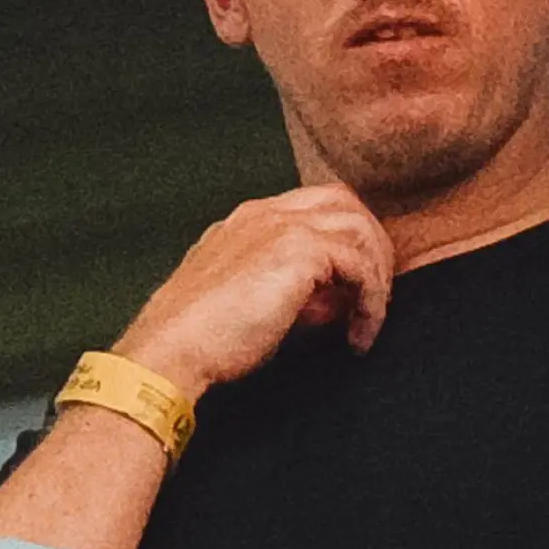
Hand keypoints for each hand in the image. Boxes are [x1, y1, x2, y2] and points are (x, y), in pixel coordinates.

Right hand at [111, 185, 393, 400]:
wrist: (172, 346)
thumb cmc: (200, 338)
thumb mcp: (245, 301)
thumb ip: (286, 291)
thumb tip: (331, 304)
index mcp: (246, 222)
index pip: (311, 208)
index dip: (339, 244)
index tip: (344, 293)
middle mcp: (264, 214)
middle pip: (342, 202)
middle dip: (368, 245)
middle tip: (372, 296)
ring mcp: (281, 226)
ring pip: (358, 226)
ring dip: (375, 273)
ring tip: (368, 318)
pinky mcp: (299, 250)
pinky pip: (360, 265)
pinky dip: (371, 302)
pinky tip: (359, 334)